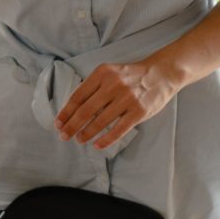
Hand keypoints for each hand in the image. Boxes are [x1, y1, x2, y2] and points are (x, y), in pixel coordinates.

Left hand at [53, 57, 187, 149]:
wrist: (161, 74)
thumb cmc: (131, 76)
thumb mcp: (110, 73)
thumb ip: (93, 87)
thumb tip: (72, 110)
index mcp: (102, 73)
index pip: (78, 96)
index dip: (66, 112)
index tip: (58, 123)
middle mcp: (113, 84)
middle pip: (86, 110)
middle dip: (72, 126)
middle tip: (64, 136)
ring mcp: (127, 98)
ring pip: (100, 121)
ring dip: (86, 133)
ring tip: (79, 140)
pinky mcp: (139, 111)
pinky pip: (118, 130)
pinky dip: (106, 139)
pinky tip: (97, 145)